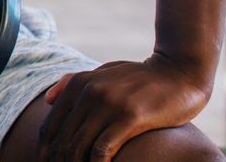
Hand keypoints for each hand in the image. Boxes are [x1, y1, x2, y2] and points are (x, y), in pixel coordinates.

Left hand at [37, 55, 210, 161]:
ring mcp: (109, 104)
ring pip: (78, 146)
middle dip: (59, 161)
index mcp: (79, 84)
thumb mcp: (104, 73)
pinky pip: (102, 148)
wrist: (180, 72)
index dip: (45, 150)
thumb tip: (47, 100)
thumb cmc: (142, 78)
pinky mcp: (130, 116)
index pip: (51, 125)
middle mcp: (89, 92)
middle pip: (62, 139)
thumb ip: (74, 83)